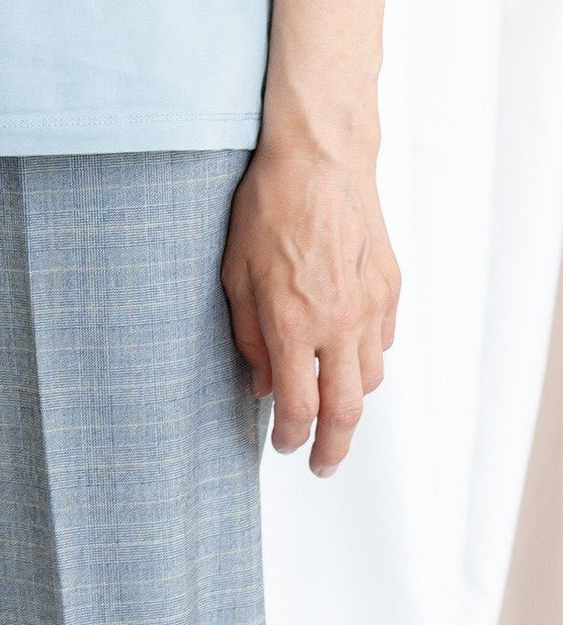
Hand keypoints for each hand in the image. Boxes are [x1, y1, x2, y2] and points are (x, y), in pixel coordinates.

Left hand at [220, 116, 399, 475]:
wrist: (318, 159)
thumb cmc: (267, 206)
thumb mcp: (235, 272)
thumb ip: (249, 337)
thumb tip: (265, 386)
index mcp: (293, 322)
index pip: (299, 407)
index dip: (291, 438)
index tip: (284, 447)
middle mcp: (339, 323)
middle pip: (346, 412)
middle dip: (333, 449)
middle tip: (322, 465)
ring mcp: (370, 307)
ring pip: (370, 379)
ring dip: (350, 402)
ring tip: (330, 406)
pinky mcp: (390, 289)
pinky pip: (383, 342)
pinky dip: (366, 358)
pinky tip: (346, 352)